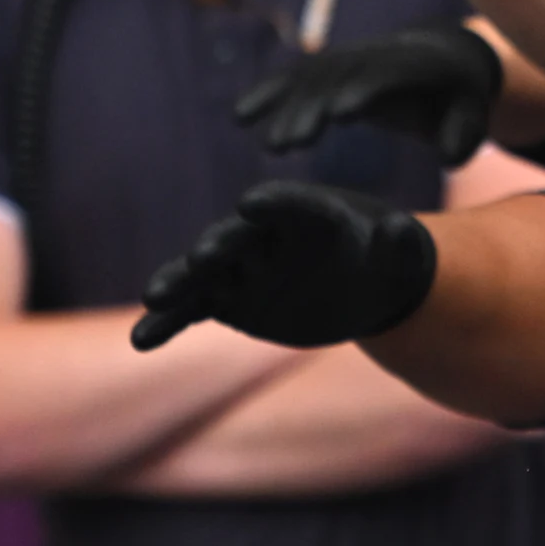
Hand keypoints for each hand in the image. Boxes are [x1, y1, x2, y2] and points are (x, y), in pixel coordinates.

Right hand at [133, 180, 438, 351]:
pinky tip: (141, 341)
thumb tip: (403, 231)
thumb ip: (400, 243)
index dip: (277, 205)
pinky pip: (191, 310)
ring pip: (203, 274)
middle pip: (238, 238)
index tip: (254, 204)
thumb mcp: (400, 253)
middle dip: (220, 246)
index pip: (291, 204)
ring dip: (179, 284)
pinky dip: (167, 323)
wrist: (358, 284)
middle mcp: (266, 236)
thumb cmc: (384, 259)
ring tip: (155, 298)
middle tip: (202, 257)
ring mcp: (241, 267)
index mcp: (310, 214)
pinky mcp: (225, 298)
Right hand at [233, 22, 503, 164]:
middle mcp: (377, 58)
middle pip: (341, 79)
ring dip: (288, 108)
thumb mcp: (473, 114)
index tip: (339, 113)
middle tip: (289, 143)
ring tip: (272, 146)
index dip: (363, 90)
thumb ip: (464, 135)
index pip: (387, 75)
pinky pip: (297, 78)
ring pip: (313, 80)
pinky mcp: (331, 69)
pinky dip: (270, 92)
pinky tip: (241, 115)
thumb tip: (449, 156)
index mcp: (416, 66)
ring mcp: (351, 60)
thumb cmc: (460, 96)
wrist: (443, 55)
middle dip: (314, 107)